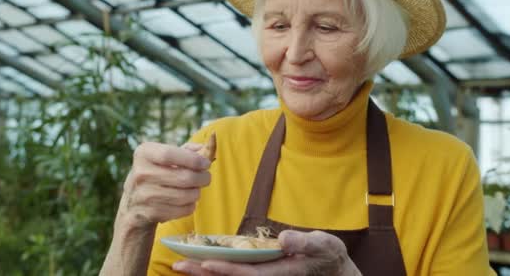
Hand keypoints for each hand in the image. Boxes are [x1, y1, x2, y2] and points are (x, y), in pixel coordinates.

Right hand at [115, 141, 211, 232]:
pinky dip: (191, 205)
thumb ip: (187, 150)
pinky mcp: (150, 213)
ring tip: (196, 189)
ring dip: (197, 192)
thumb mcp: (163, 157)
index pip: (169, 154)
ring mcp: (144, 195)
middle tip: (207, 177)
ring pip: (185, 196)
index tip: (206, 163)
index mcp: (144, 154)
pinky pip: (182, 210)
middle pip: (183, 177)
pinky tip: (187, 201)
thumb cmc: (156, 173)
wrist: (133, 204)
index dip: (192, 159)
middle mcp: (141, 173)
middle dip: (202, 178)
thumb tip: (207, 147)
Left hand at [173, 230, 361, 275]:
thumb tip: (286, 238)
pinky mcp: (259, 272)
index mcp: (279, 273)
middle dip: (203, 273)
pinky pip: (233, 272)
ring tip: (179, 264)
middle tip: (177, 264)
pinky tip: (198, 264)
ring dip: (203, 273)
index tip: (205, 263)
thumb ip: (305, 242)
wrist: (332, 268)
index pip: (247, 274)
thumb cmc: (328, 255)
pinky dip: (215, 269)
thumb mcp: (323, 245)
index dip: (226, 270)